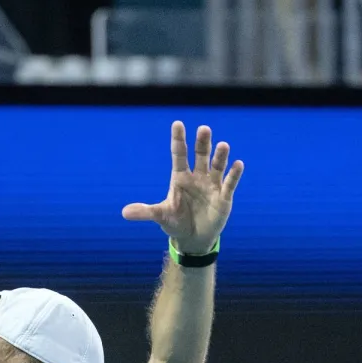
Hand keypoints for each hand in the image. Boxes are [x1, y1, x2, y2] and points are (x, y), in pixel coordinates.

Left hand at [123, 122, 243, 254]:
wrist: (193, 238)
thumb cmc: (175, 223)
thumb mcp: (160, 216)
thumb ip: (145, 212)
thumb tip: (124, 213)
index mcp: (180, 178)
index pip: (179, 155)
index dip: (178, 140)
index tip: (177, 124)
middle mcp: (197, 177)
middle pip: (200, 156)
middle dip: (203, 143)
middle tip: (204, 129)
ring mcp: (211, 185)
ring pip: (217, 166)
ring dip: (220, 156)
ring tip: (223, 145)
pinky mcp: (224, 197)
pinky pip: (230, 183)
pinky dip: (234, 174)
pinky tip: (238, 164)